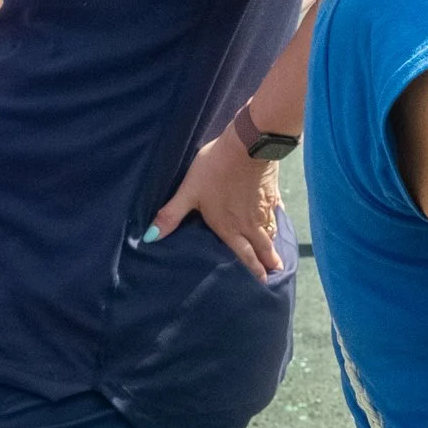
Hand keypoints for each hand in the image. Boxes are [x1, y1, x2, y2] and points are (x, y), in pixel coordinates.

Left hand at [150, 134, 285, 277]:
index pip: (242, 253)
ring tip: (278, 256)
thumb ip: (171, 215)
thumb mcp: (189, 191)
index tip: (262, 281)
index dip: (252, 268)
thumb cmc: (215, 169)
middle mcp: (248, 222)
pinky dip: (278, 221)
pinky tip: (278, 221)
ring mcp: (262, 208)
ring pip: (270, 232)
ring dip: (273, 245)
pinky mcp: (271, 193)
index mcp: (228, 226)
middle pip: (261, 247)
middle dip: (268, 262)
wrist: (247, 146)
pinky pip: (276, 213)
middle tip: (275, 272)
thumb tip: (150, 238)